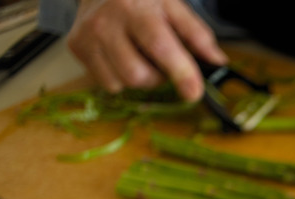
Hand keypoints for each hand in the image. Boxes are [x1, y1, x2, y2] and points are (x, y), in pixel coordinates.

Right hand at [67, 0, 227, 100]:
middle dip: (159, 77)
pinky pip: (107, 83)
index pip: (160, 46)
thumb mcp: (173, 6)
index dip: (180, 72)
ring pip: (122, 82)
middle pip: (139, 74)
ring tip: (142, 57)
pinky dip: (121, 78)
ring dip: (142, 79)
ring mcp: (88, 36)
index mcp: (136, 8)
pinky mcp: (77, 47)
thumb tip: (218, 61)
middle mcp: (107, 22)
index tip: (194, 92)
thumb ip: (197, 34)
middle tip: (163, 62)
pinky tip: (123, 57)